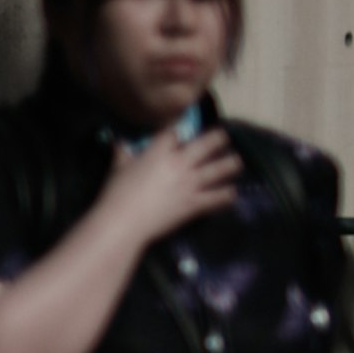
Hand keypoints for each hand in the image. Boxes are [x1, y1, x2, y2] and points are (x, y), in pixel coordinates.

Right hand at [89, 127, 241, 254]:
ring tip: (237, 162)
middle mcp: (180, 163)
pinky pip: (217, 197)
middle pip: (207, 143)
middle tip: (224, 138)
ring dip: (231, 164)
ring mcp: (190, 183)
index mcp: (159, 152)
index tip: (182, 132)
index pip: (175, 133)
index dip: (179, 131)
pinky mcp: (194, 203)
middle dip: (218, 138)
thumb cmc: (116, 193)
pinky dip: (227, 195)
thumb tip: (120, 142)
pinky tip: (233, 193)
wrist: (124, 221)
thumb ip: (122, 152)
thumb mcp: (117, 168)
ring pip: (219, 169)